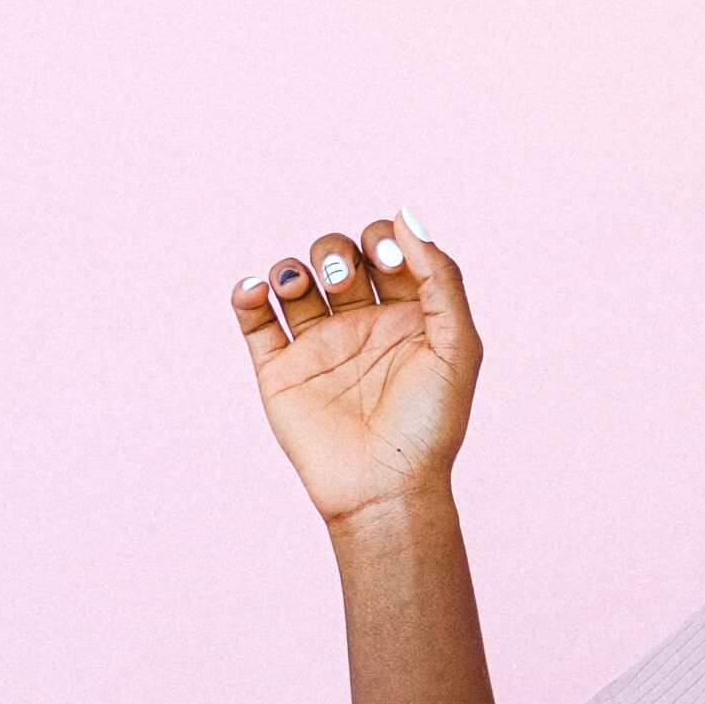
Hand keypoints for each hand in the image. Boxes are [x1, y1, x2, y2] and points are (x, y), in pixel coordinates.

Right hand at [231, 212, 479, 527]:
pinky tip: (257, 290)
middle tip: (346, 280)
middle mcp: (362, 325)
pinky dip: (247, 294)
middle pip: (337, 255)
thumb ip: (441, 278)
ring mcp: (318, 345)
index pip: (387, 249)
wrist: (386, 487)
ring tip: (297, 287)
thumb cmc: (431, 423)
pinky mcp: (279, 369)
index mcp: (408, 316)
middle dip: (337, 251)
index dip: (384, 241)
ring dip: (293, 267)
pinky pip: (252, 318)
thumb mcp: (457, 345)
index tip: (389, 263)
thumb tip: (404, 216)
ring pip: (294, 279)